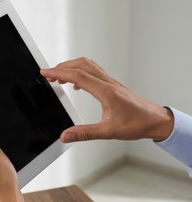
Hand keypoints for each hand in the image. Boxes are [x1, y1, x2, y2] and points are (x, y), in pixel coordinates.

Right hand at [40, 57, 173, 142]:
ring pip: (88, 65)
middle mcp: (107, 83)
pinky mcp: (112, 85)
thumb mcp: (108, 131)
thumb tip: (65, 135)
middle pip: (81, 65)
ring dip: (71, 67)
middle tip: (48, 74)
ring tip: (59, 76)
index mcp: (105, 91)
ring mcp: (111, 82)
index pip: (77, 76)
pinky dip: (81, 72)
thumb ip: (85, 133)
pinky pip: (94, 72)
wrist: (155, 120)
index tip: (45, 72)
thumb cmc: (137, 123)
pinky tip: (77, 84)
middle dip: (62, 67)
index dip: (59, 72)